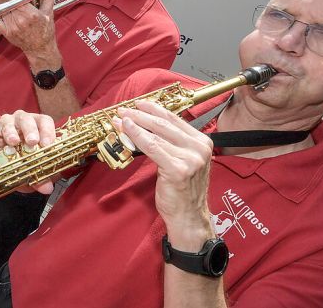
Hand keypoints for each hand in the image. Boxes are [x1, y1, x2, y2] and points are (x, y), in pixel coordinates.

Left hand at [0, 0, 58, 58]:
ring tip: (12, 7)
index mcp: (31, 14)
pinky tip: (4, 14)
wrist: (40, 49)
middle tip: (15, 0)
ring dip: (7, 7)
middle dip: (12, 0)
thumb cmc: (45, 32)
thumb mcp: (49, 14)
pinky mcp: (7, 33)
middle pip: (9, 3)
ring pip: (4, 10)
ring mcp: (12, 28)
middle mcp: (20, 21)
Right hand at [0, 110, 56, 193]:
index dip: (47, 131)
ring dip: (10, 132)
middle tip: (32, 142)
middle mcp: (22, 122)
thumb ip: (41, 177)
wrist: (7, 161)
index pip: (44, 122)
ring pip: (8, 122)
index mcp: (37, 126)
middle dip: (30, 130)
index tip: (47, 144)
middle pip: (27, 120)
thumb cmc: (25, 160)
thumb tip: (47, 188)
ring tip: (12, 141)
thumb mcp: (34, 169)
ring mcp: (7, 124)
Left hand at [116, 101, 215, 246]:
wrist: (188, 217)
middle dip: (140, 114)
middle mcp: (199, 147)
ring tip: (120, 119)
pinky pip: (152, 147)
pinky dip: (136, 136)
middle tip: (123, 110)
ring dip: (134, 124)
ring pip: (156, 134)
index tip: (138, 104)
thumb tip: (145, 125)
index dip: (154, 109)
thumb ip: (170, 143)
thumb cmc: (181, 190)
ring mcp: (190, 158)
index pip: (174, 119)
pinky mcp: (178, 169)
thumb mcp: (181, 161)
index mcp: (202, 142)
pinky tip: (126, 130)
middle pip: (164, 123)